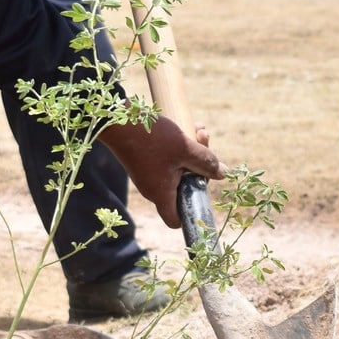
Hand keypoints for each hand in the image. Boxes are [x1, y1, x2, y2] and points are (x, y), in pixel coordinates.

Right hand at [98, 118, 221, 228]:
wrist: (116, 117)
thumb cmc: (152, 137)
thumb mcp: (186, 149)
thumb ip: (206, 163)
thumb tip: (222, 174)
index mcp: (161, 194)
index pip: (176, 220)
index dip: (191, 212)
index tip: (203, 190)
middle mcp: (152, 189)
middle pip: (184, 188)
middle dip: (200, 167)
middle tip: (204, 142)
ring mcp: (147, 174)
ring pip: (179, 169)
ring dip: (192, 151)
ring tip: (200, 129)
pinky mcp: (144, 161)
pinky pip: (168, 160)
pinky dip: (180, 147)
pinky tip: (190, 126)